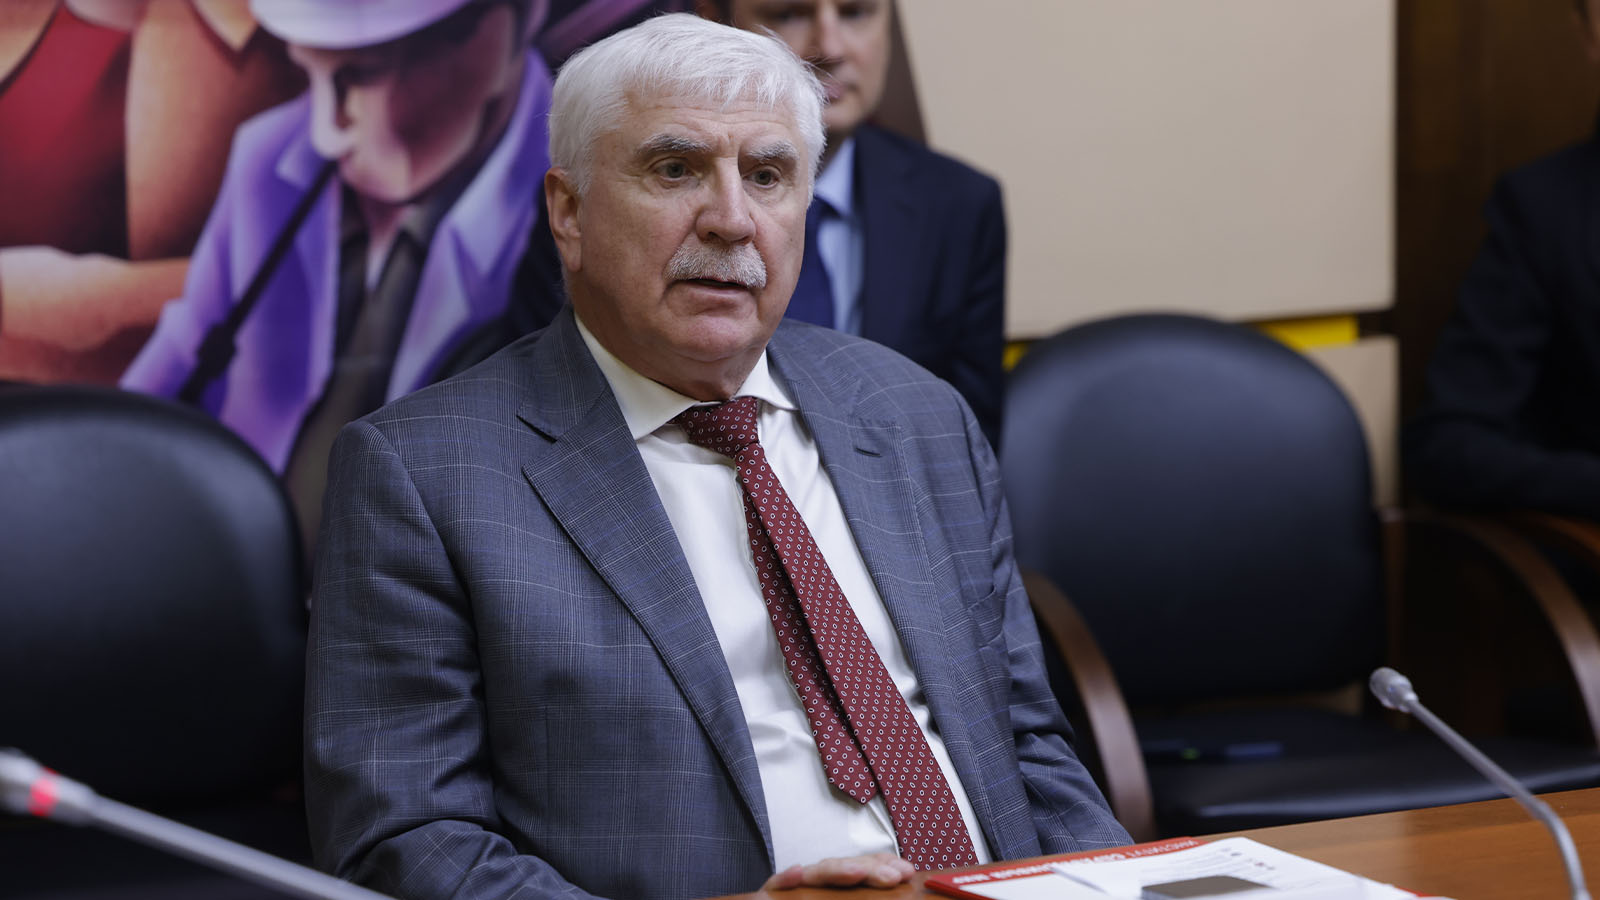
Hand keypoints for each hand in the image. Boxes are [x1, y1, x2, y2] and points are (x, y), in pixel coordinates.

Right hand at [762, 852, 914, 890]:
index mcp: (839, 885)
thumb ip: (867, 898)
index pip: (864, 867)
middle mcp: (819, 882)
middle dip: (871, 868)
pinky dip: (785, 879)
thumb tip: (896, 888)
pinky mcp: (770, 895)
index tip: (907, 871)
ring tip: (857, 872)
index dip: (884, 865)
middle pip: (845, 868)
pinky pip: (777, 885)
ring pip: (817, 873)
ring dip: (837, 870)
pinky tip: (797, 873)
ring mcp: (795, 887)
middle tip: (894, 876)